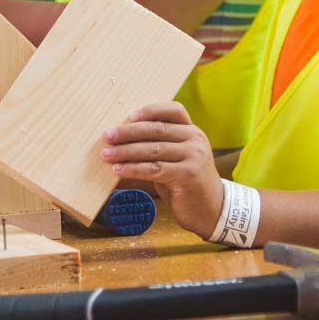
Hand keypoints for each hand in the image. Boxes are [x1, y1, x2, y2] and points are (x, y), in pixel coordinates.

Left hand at [102, 102, 222, 237]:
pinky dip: (133, 169)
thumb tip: (121, 140)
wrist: (212, 209)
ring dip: (126, 152)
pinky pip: (154, 169)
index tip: (129, 115)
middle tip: (107, 136)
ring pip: (153, 149)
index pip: (173, 110)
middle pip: (157, 129)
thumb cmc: (187, 183)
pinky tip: (119, 170)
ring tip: (106, 155)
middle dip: (128, 132)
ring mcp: (193, 157)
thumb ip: (159, 146)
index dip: (150, 110)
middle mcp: (195, 140)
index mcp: (192, 131)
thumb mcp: (177, 159)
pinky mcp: (187, 175)